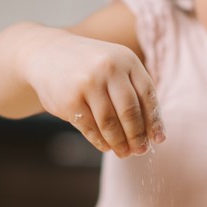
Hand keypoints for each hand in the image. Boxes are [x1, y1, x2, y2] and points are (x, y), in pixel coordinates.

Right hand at [23, 30, 165, 158]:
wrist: (47, 53)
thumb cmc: (90, 66)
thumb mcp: (114, 66)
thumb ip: (134, 90)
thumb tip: (153, 132)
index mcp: (126, 59)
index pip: (147, 95)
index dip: (154, 120)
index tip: (159, 140)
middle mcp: (108, 68)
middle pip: (130, 111)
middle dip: (137, 136)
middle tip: (141, 150)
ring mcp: (88, 83)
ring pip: (110, 123)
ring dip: (120, 142)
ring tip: (124, 153)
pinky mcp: (70, 100)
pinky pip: (90, 128)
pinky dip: (101, 141)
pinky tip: (106, 146)